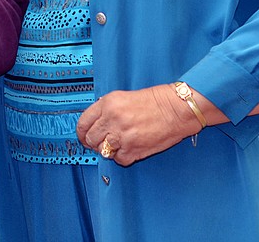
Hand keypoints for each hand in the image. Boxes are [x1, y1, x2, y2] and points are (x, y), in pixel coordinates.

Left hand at [76, 85, 201, 165]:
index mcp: (108, 103)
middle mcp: (112, 119)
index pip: (83, 122)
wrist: (177, 109)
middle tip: (101, 142)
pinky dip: (122, 157)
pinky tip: (129, 148)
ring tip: (119, 144)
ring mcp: (122, 135)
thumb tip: (95, 124)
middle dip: (94, 143)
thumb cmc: (156, 101)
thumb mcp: (124, 97)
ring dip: (108, 150)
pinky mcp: (133, 149)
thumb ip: (107, 110)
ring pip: (102, 151)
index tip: (84, 137)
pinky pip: (118, 160)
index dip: (82, 133)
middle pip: (90, 138)